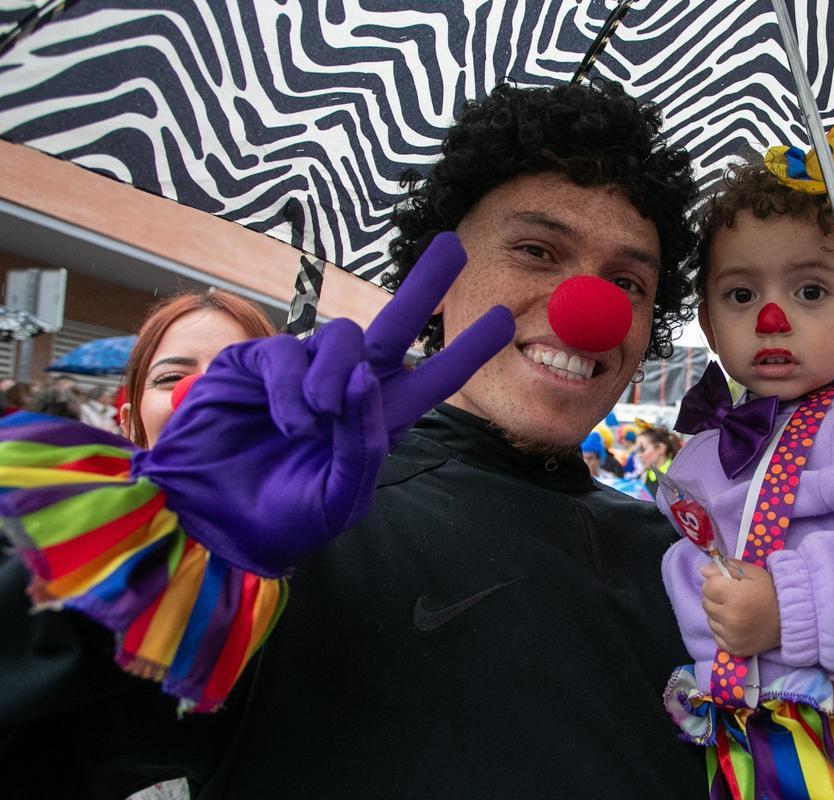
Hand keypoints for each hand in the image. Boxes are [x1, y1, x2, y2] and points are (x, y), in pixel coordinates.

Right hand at [132, 233, 513, 576]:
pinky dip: (294, 389)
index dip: (464, 351)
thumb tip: (369, 378)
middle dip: (425, 287)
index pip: (431, 381)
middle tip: (454, 248)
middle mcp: (346, 389)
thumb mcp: (339, 499)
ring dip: (337, 375)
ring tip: (318, 419)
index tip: (504, 320)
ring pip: (343, 337)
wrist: (210, 523)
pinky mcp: (258, 363)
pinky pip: (288, 354)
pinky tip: (291, 420)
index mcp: (376, 422)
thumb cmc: (280, 519)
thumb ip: (364, 446)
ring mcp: (303, 372)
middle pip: (394, 327)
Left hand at [699, 560, 780, 655]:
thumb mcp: (752, 573)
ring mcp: (732, 636)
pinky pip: (716, 635)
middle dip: (716, 597)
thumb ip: (727, 568)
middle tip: (734, 597)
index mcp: (736, 596)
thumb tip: (703, 570)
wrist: (789, 619)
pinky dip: (723, 629)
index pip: (707, 586)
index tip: (728, 584)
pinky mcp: (733, 649)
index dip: (717, 582)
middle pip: (706, 603)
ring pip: (710, 619)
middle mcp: (731, 618)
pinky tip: (738, 624)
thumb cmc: (771, 592)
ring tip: (738, 611)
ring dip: (719, 613)